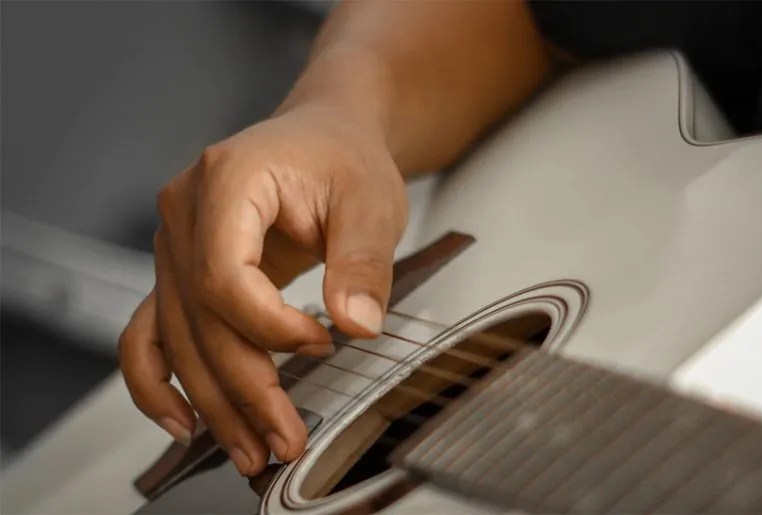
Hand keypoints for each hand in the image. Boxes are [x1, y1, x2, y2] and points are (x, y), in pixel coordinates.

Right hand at [118, 102, 407, 475]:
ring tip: (252, 451)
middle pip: (200, 319)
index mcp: (226, 181)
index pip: (224, 277)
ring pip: (176, 339)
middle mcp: (184, 213)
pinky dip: (157, 382)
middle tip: (286, 439)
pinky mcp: (181, 272)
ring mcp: (174, 245)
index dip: (269, 327)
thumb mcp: (371, 201)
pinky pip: (150, 333)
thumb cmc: (343, 159)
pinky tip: (183, 424)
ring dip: (211, 402)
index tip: (323, 343)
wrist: (323, 138)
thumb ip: (363, 262)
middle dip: (245, 389)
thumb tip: (356, 326)